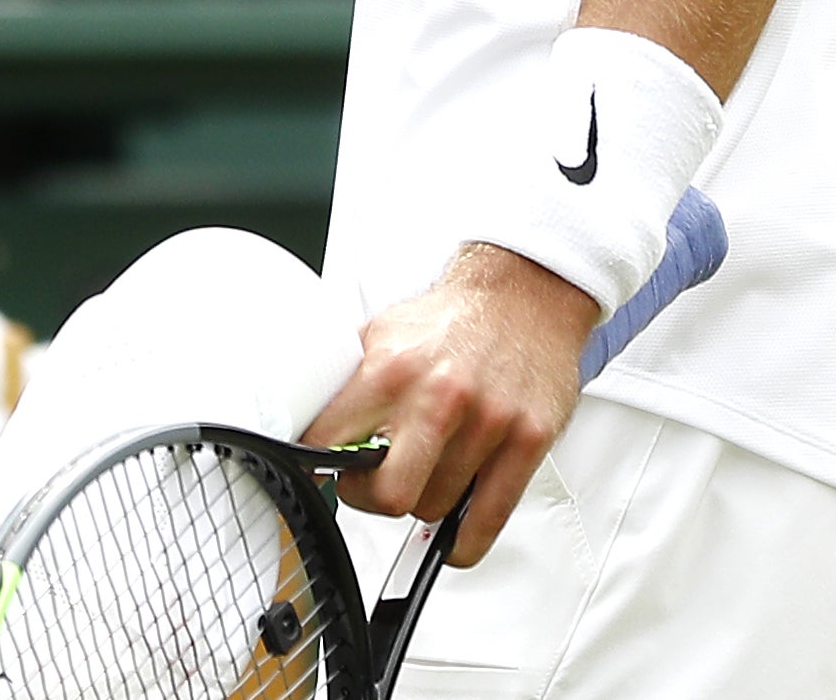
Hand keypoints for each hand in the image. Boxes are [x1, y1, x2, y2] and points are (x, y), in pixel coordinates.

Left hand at [303, 245, 595, 563]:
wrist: (523, 293)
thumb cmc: (453, 319)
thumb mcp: (383, 333)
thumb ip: (349, 381)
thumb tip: (308, 421)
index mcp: (391, 369)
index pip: (332, 443)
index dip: (320, 467)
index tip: (324, 471)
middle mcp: (439, 396)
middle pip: (388, 494)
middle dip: (371, 499)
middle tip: (371, 486)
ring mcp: (487, 423)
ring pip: (435, 508)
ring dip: (423, 503)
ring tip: (423, 476)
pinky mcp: (527, 441)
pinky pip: (486, 521)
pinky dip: (462, 541)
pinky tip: (452, 531)